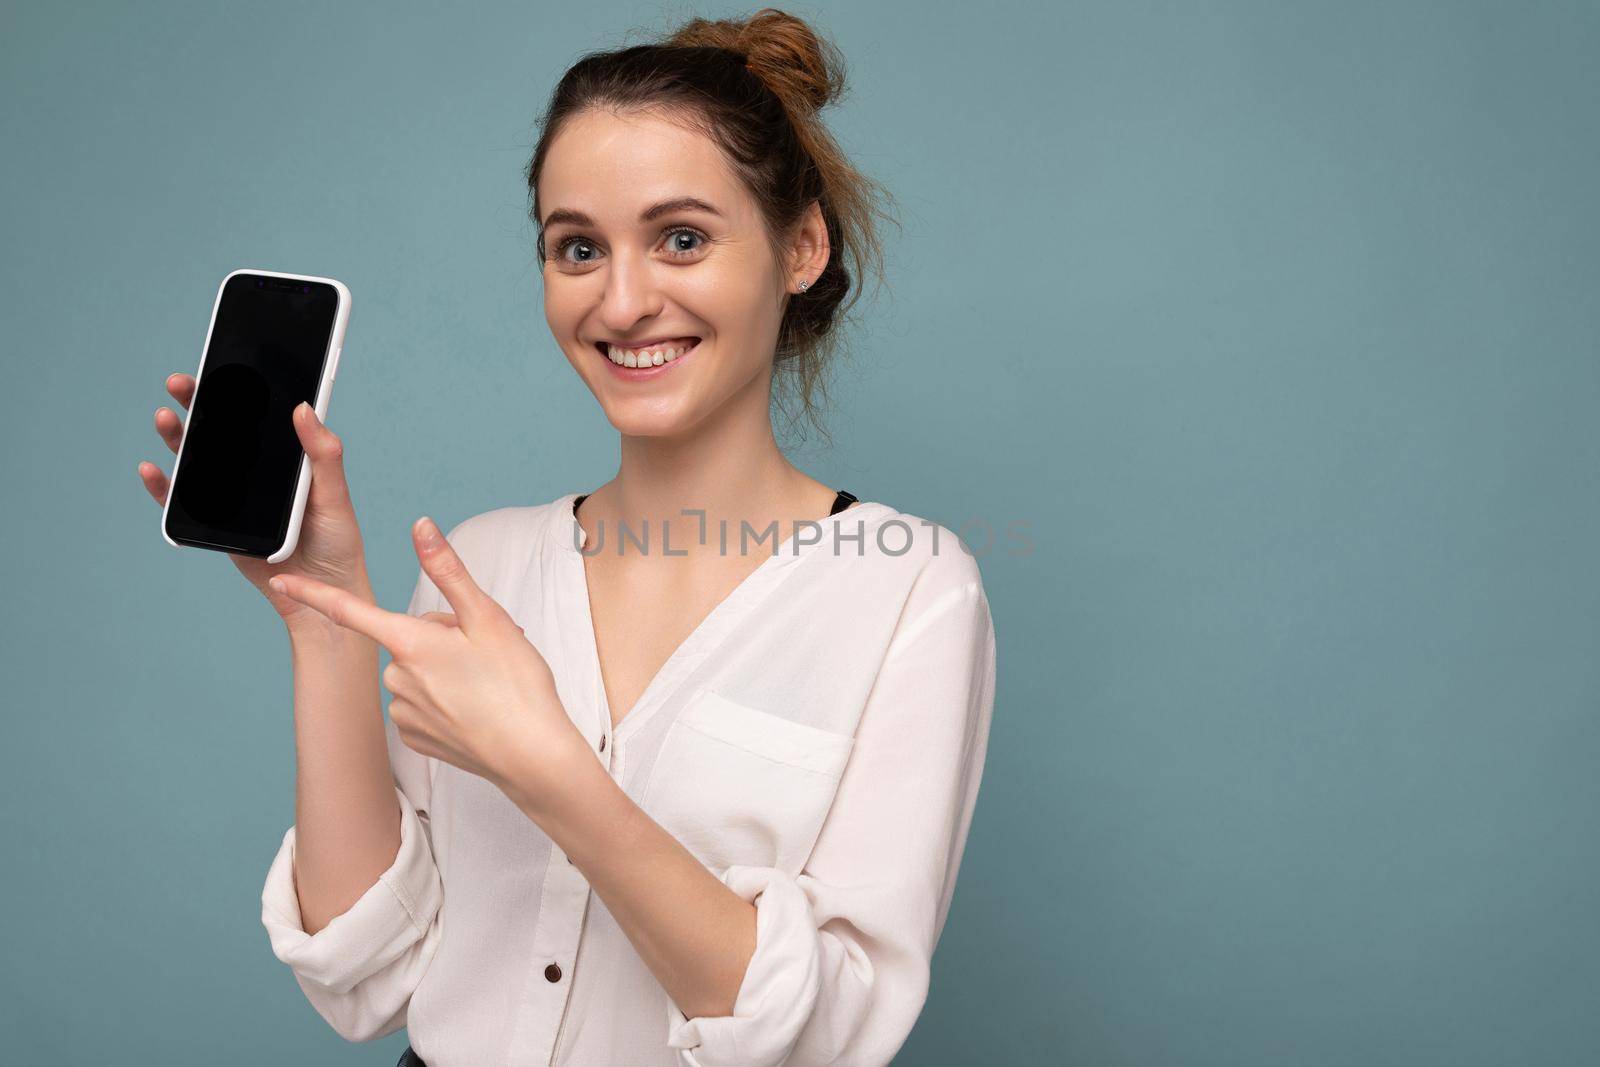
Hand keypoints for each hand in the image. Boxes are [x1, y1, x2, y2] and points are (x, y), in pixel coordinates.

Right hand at [140, 371, 373, 628]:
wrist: (320, 594)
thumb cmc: (336, 542)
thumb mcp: (335, 495)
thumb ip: (322, 454)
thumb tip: (303, 407)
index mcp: (285, 457)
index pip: (257, 416)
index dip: (237, 389)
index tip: (222, 365)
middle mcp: (255, 472)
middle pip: (220, 430)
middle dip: (199, 403)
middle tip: (181, 382)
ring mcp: (233, 496)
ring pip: (198, 460)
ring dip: (178, 437)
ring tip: (166, 418)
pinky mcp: (217, 524)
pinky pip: (183, 503)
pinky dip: (164, 487)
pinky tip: (152, 469)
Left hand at [266, 515, 587, 799]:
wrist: (531, 754)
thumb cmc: (515, 684)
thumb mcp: (486, 617)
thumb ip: (447, 569)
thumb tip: (420, 527)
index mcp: (411, 642)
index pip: (350, 611)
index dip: (313, 594)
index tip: (282, 582)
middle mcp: (397, 677)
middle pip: (409, 639)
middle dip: (442, 637)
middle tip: (486, 650)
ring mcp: (403, 711)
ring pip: (418, 672)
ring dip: (446, 670)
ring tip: (486, 682)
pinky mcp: (415, 738)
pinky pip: (421, 705)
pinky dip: (444, 701)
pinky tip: (474, 708)